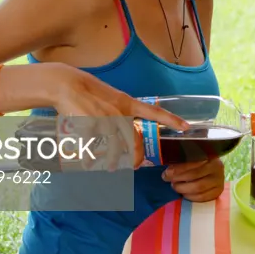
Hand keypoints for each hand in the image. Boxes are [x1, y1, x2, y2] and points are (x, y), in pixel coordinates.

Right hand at [47, 64, 188, 171]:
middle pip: (134, 140)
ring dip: (113, 161)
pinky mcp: (90, 125)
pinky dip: (88, 157)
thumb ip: (123, 113)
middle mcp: (119, 112)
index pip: (154, 112)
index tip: (186, 127)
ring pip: (114, 147)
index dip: (171, 120)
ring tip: (110, 168)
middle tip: (134, 166)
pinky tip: (85, 162)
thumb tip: (126, 134)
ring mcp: (105, 119)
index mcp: (127, 103)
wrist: (69, 85)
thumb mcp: (113, 99)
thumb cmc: (90, 93)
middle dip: (135, 157)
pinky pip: (92, 146)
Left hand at [162, 158, 224, 202]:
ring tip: (176, 186)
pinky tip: (184, 193)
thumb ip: (181, 161)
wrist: (213, 169)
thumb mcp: (191, 157)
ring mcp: (219, 180)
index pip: (192, 162)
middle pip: (195, 176)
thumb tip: (168, 171)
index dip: (178, 169)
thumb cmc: (198, 162)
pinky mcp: (218, 191)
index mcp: (210, 155)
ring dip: (183, 189)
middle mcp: (217, 167)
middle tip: (169, 180)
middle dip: (179, 179)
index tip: (167, 173)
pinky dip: (191, 197)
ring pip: (198, 188)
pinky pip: (202, 197)